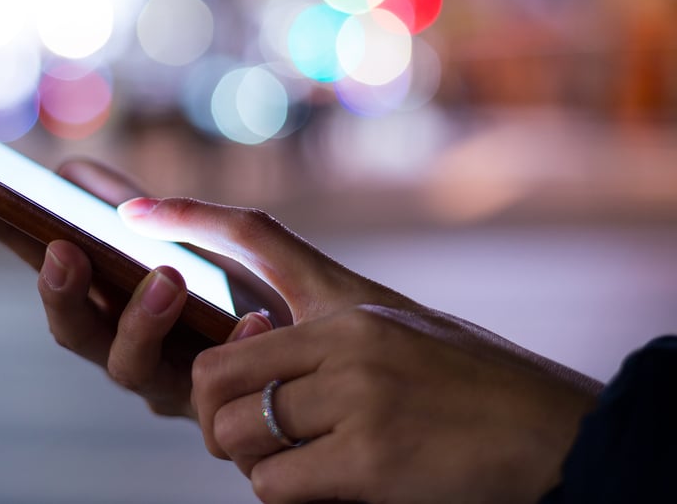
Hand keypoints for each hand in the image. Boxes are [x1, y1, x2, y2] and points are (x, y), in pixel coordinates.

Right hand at [0, 159, 277, 418]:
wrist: (306, 340)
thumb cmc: (233, 288)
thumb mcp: (180, 237)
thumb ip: (127, 209)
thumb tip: (72, 173)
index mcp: (110, 303)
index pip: (46, 269)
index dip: (4, 237)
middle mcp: (124, 346)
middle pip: (72, 332)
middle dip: (60, 292)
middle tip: (65, 252)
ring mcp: (166, 383)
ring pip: (128, 367)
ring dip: (139, 320)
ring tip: (167, 278)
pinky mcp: (215, 408)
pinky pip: (214, 393)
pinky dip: (235, 345)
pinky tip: (253, 317)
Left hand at [120, 197, 604, 503]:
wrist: (555, 434)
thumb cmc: (470, 383)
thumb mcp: (397, 325)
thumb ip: (325, 322)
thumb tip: (254, 333)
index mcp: (348, 302)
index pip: (253, 238)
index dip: (186, 216)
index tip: (132, 210)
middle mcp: (345, 337)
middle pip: (214, 368)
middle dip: (215, 411)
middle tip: (245, 430)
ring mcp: (355, 396)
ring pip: (237, 430)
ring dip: (252, 457)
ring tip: (299, 460)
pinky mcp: (368, 459)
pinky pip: (272, 483)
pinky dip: (283, 492)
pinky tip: (330, 485)